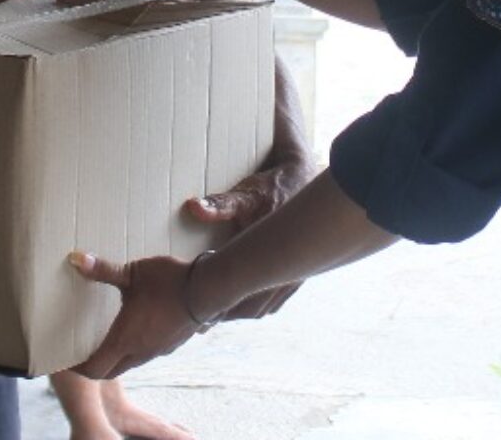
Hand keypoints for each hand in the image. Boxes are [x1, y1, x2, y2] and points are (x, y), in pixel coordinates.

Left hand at [68, 252, 208, 379]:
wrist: (207, 289)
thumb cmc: (168, 281)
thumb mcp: (133, 273)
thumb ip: (103, 270)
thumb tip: (75, 259)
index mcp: (124, 339)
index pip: (94, 369)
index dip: (77, 369)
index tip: (67, 359)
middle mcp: (139, 351)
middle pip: (109, 371)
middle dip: (92, 367)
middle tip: (82, 352)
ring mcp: (157, 351)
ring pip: (128, 364)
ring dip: (113, 359)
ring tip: (104, 340)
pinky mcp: (171, 345)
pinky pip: (144, 356)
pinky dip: (132, 351)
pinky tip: (134, 331)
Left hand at [183, 155, 312, 318]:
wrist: (307, 180)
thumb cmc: (274, 186)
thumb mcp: (247, 193)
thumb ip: (222, 204)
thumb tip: (194, 208)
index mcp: (268, 255)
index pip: (240, 294)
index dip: (218, 306)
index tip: (201, 312)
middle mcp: (283, 269)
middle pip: (253, 308)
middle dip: (227, 314)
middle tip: (203, 321)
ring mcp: (293, 274)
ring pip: (265, 307)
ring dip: (242, 311)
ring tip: (219, 312)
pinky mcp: (299, 274)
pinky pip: (277, 301)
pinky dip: (259, 306)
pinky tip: (244, 303)